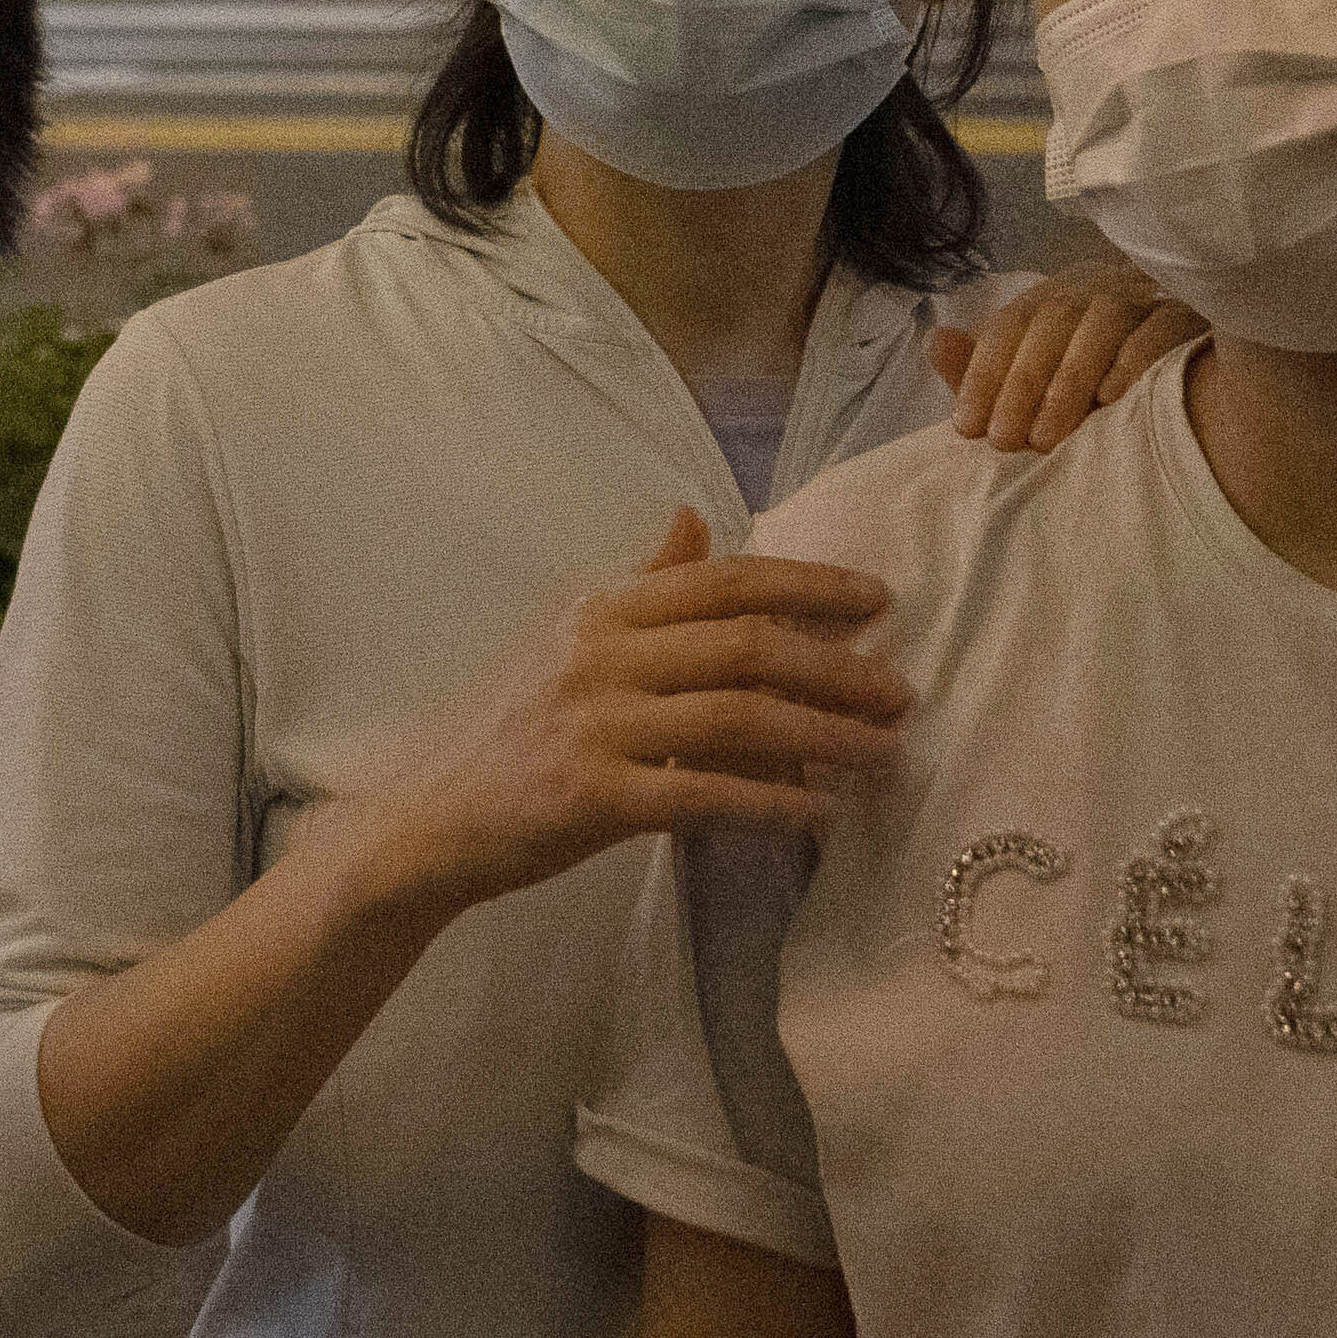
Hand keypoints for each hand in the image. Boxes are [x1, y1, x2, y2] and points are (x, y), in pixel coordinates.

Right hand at [366, 513, 903, 915]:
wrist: (435, 819)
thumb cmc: (516, 731)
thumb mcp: (571, 640)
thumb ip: (642, 585)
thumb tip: (696, 518)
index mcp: (603, 609)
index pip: (722, 580)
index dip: (807, 583)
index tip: (877, 597)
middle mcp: (601, 655)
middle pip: (742, 644)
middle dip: (835, 664)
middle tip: (901, 690)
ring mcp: (595, 724)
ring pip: (736, 716)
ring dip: (823, 734)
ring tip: (884, 750)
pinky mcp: (592, 796)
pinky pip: (702, 793)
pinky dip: (771, 802)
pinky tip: (820, 813)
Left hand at [928, 260, 1202, 450]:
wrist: (1181, 372)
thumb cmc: (1088, 377)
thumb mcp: (1029, 376)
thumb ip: (982, 368)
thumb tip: (936, 341)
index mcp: (1053, 297)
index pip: (1009, 324)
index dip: (982, 374)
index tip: (966, 427)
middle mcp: (1094, 288)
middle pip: (1051, 323)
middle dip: (1021, 385)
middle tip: (1004, 441)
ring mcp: (1143, 297)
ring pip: (1102, 324)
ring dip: (1069, 382)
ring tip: (1048, 439)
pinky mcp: (1187, 316)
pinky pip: (1159, 329)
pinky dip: (1133, 361)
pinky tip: (1110, 401)